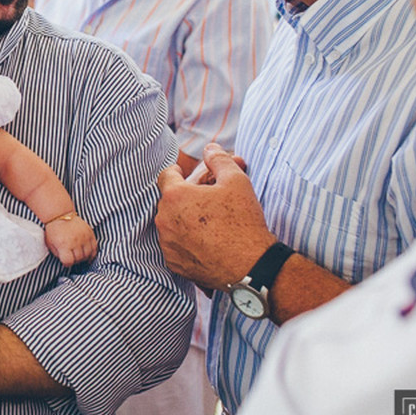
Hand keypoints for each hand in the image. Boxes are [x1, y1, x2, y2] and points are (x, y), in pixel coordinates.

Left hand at [44, 215, 97, 266]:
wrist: (60, 214)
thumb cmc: (54, 231)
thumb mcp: (50, 244)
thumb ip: (58, 255)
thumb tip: (67, 262)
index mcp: (63, 244)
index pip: (69, 262)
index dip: (66, 263)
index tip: (65, 260)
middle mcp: (75, 241)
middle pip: (79, 259)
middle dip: (75, 260)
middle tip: (72, 257)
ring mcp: (83, 237)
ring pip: (88, 255)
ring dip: (83, 257)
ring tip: (78, 255)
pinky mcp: (90, 233)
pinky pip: (94, 247)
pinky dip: (92, 253)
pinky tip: (88, 255)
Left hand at [154, 143, 276, 289]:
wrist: (251, 266)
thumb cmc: (243, 222)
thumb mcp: (236, 181)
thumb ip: (219, 159)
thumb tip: (210, 148)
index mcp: (174, 196)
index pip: (166, 175)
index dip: (177, 172)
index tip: (184, 173)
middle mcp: (164, 220)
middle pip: (169, 201)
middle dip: (185, 197)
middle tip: (207, 199)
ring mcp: (167, 244)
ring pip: (171, 224)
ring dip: (184, 219)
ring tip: (209, 221)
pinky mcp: (174, 263)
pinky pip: (176, 245)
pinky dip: (187, 241)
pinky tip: (207, 241)